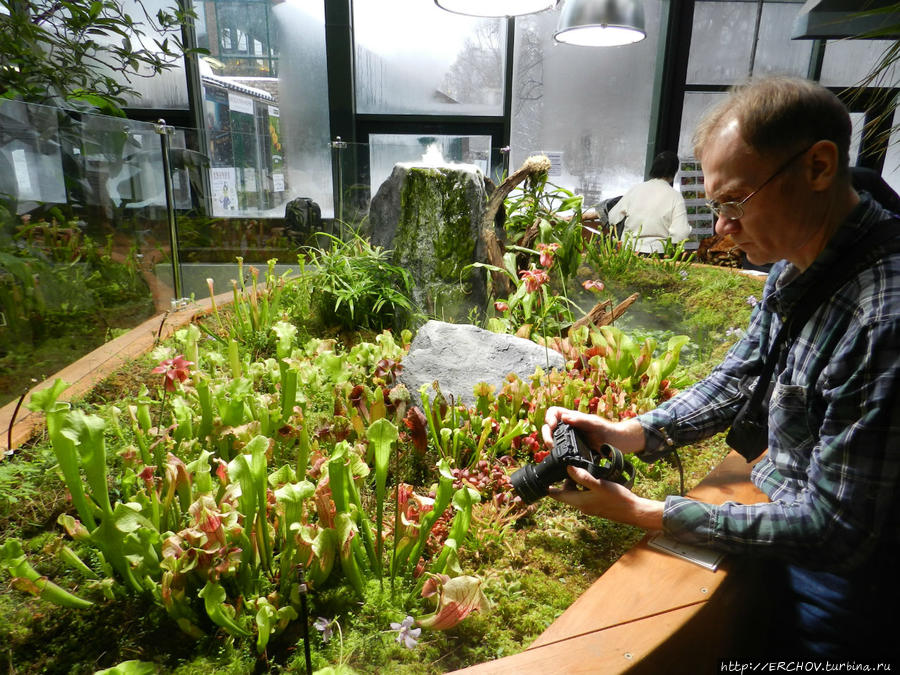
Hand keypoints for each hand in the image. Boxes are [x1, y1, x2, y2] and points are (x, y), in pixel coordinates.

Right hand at [541, 406, 644, 453]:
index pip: (554, 412)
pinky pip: (560, 450)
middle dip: (546, 434)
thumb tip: (564, 417)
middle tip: (551, 443)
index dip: (550, 417)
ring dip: (549, 443)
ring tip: (554, 450)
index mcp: (573, 417)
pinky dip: (556, 452)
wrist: (619, 445)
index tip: (553, 425)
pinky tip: (559, 457)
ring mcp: (570, 439)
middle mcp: (569, 427)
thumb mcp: (595, 423)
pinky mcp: (573, 450)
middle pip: (549, 427)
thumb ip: (581, 420)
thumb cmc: (609, 430)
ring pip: (552, 439)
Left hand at [548, 465, 663, 529]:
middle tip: (570, 466)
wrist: (634, 511)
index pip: (557, 496)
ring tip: (582, 469)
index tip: (544, 478)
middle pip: (567, 492)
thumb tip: (568, 468)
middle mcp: (582, 506)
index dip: (549, 487)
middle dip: (566, 480)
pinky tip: (593, 477)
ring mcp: (590, 506)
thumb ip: (582, 477)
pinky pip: (586, 494)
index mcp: (579, 502)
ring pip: (577, 493)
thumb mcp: (598, 484)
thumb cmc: (617, 498)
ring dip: (577, 482)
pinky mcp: (597, 505)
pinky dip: (585, 486)